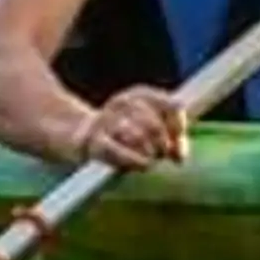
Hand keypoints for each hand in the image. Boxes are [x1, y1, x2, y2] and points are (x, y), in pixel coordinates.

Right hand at [68, 86, 188, 171]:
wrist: (79, 134)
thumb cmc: (125, 135)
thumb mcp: (151, 128)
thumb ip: (172, 139)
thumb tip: (180, 158)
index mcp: (139, 94)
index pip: (173, 106)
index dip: (179, 128)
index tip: (179, 142)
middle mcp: (122, 102)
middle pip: (155, 126)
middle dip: (163, 146)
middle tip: (159, 154)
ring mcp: (105, 120)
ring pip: (137, 137)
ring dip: (149, 154)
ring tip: (148, 159)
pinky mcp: (93, 141)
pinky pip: (117, 151)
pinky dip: (135, 161)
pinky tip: (143, 166)